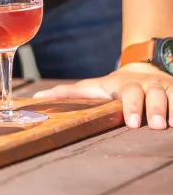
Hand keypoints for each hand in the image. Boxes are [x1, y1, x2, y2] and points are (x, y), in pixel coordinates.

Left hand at [35, 63, 172, 128]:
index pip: (129, 92)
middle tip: (155, 125)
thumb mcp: (94, 88)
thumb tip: (36, 99)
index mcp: (127, 85)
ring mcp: (168, 89)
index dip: (131, 105)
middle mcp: (150, 86)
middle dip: (156, 108)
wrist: (145, 70)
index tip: (131, 122)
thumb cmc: (115, 87)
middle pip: (156, 94)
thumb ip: (68, 94)